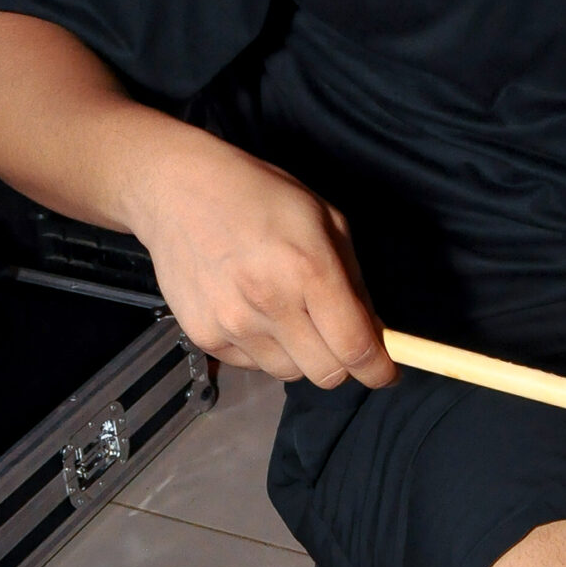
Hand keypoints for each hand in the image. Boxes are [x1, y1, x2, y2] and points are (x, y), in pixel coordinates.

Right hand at [125, 127, 396, 388]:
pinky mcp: (203, 336)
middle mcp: (270, 304)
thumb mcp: (326, 221)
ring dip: (302, 356)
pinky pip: (252, 365)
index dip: (379, 370)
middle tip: (338, 337)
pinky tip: (254, 312)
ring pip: (290, 374)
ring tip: (289, 314)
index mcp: (309, 270)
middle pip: (327, 374)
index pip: (355, 347)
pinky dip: (265, 349)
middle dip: (343, 362)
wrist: (179, 192)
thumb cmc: (262, 198)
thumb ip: (354, 282)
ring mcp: (232, 324)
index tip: (387, 372)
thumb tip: (374, 333)